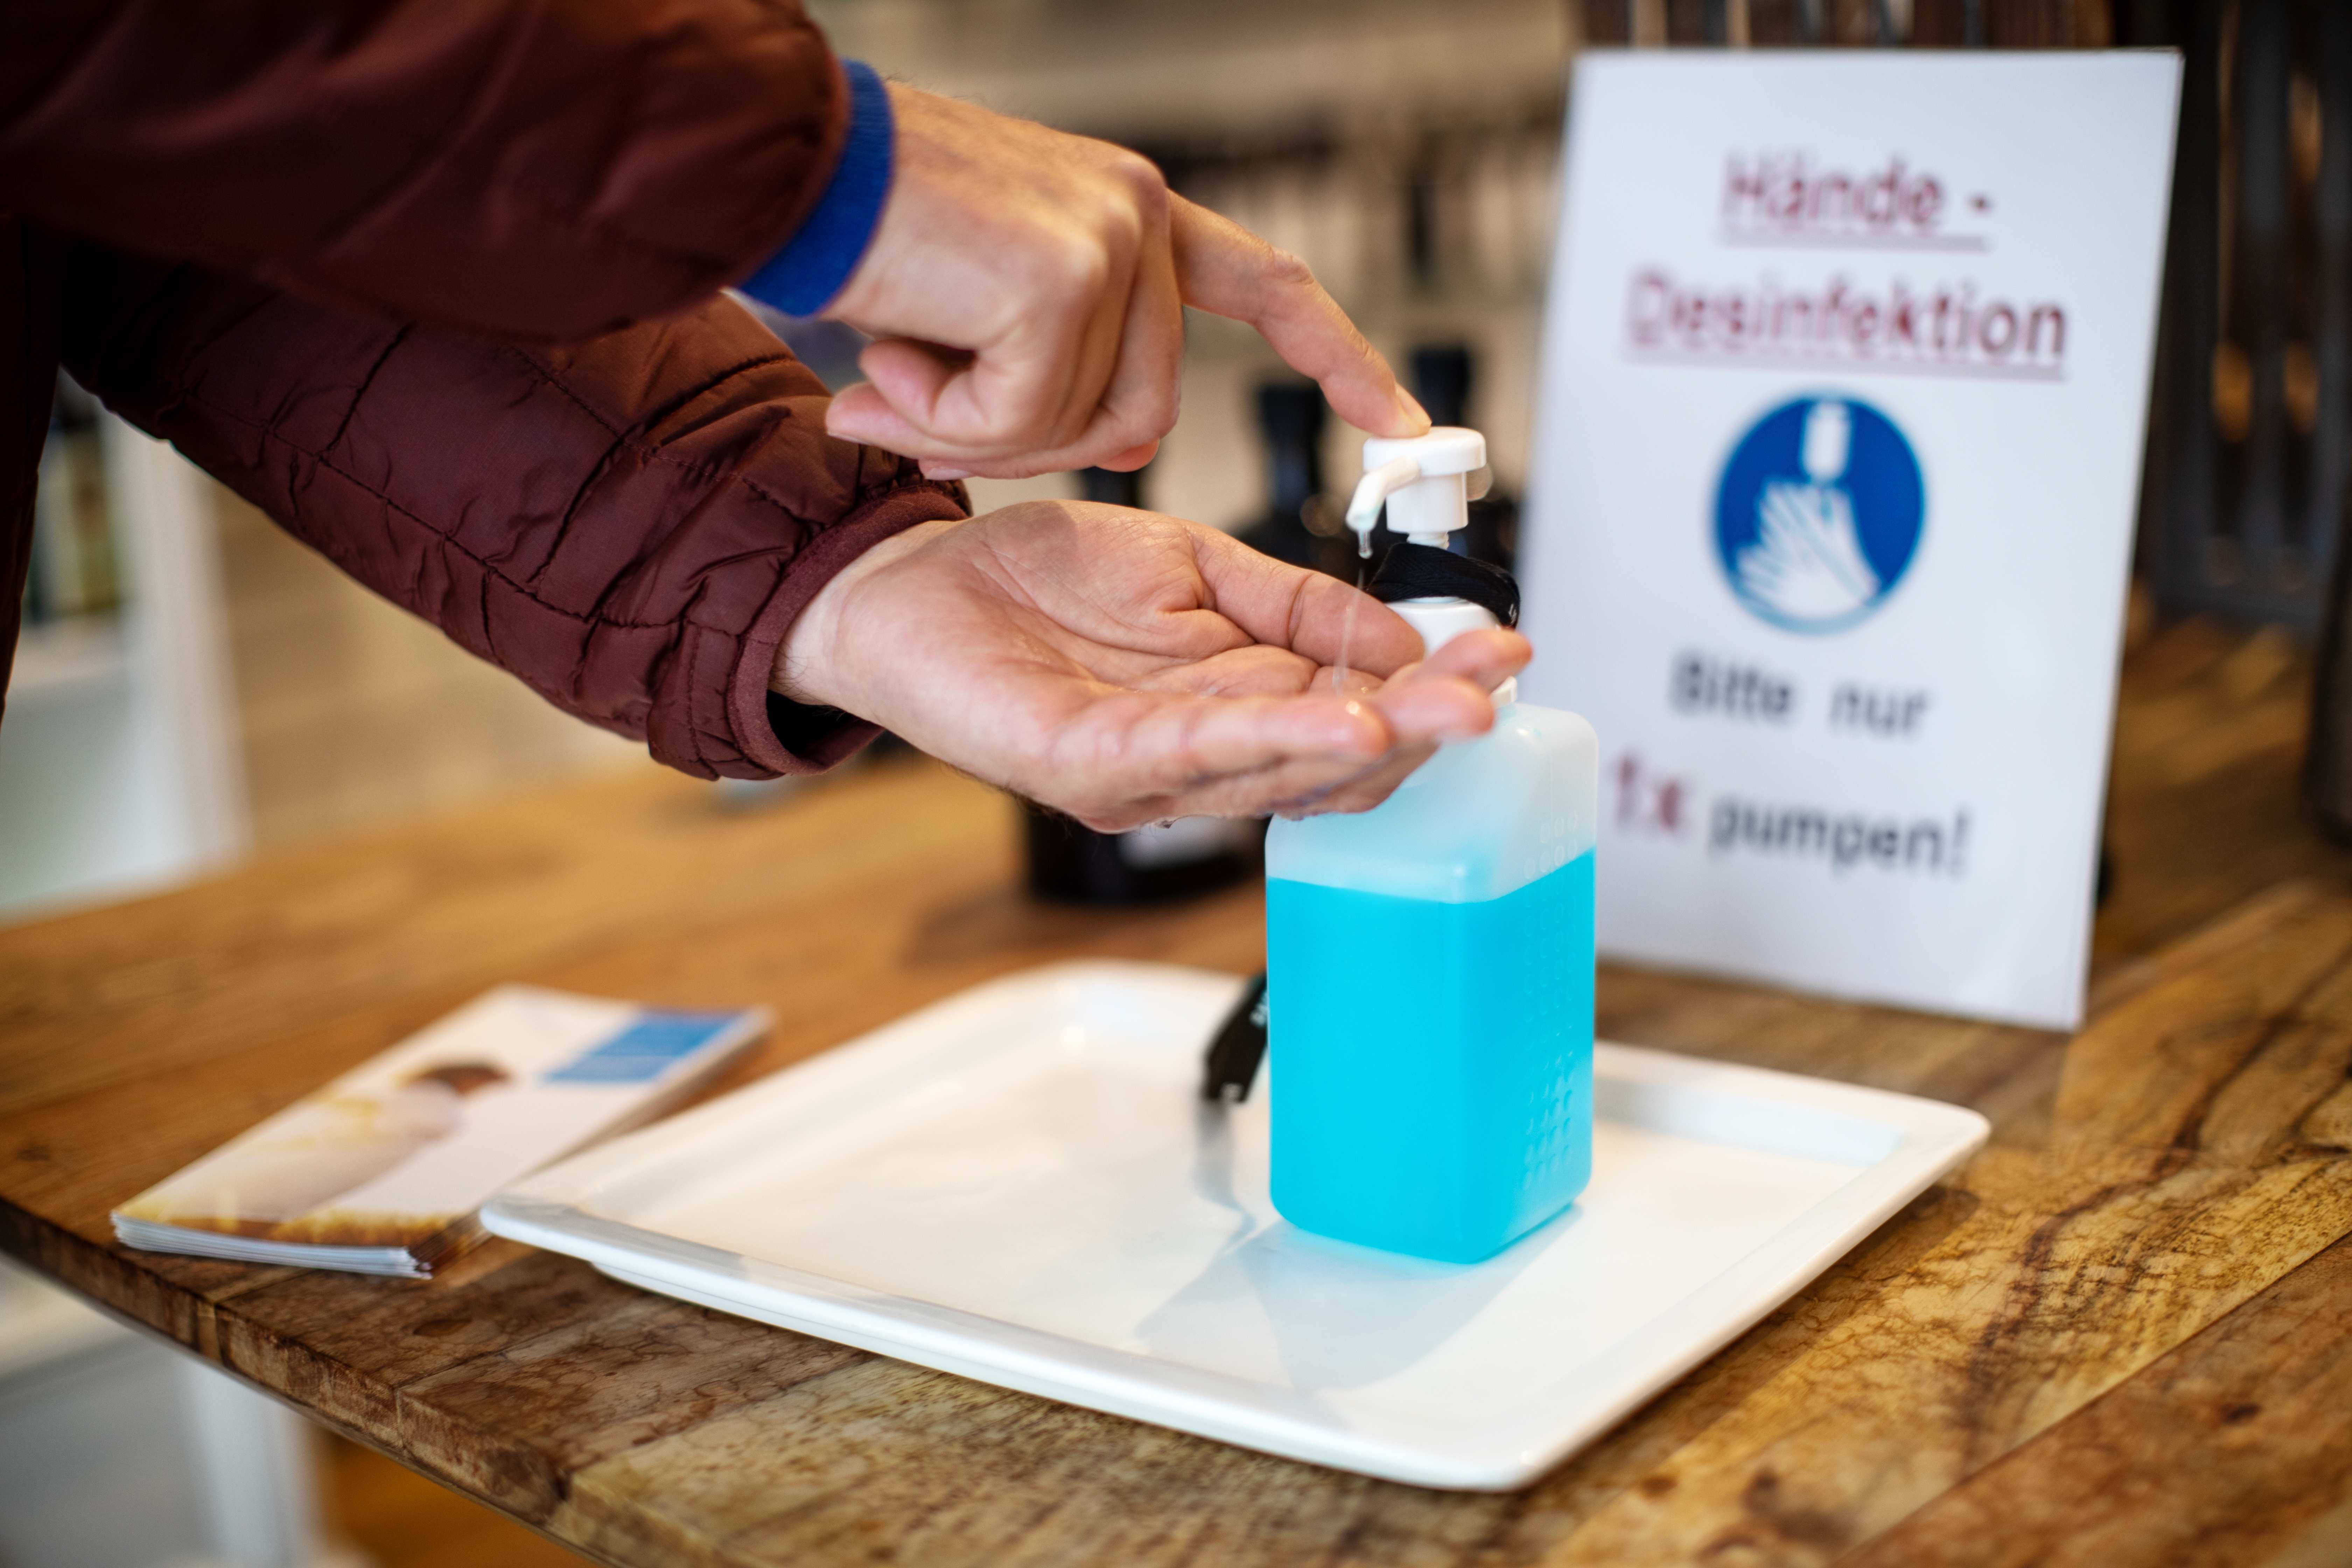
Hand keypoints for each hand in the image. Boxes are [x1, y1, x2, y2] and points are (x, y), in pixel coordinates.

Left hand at [773, 503, 1529, 828]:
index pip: (1353, 710)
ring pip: (1282, 768)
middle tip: (1496, 688)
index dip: (1430, 687)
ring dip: (1374, 740)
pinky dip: (1274, 738)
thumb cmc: (1035, 582)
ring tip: (1449, 711)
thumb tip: (1398, 635)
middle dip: (1424, 722)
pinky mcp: (1090, 768)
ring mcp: (1147, 774)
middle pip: (1335, 758)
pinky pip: (1197, 757)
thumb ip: (1287, 599)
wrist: (910, 583)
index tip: (1502, 650)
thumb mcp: (1189, 564)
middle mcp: (1199, 757)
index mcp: (1231, 705)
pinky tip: (1341, 721)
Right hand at [820, 84, 1428, 480]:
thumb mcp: (991, 303)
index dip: (1337, 357)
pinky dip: (946, 414)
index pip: (1268, 287)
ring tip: (905, 363)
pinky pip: (1023, 419)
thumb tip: (1121, 444)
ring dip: (984, 429)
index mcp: (1129, 211)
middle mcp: (1135, 211)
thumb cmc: (867, 235)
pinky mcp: (1058, 279)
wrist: (779, 165)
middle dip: (1041, 440)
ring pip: (1090, 423)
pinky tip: (893, 353)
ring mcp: (1106, 240)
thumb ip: (1070, 363)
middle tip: (930, 407)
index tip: (1398, 419)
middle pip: (1149, 409)